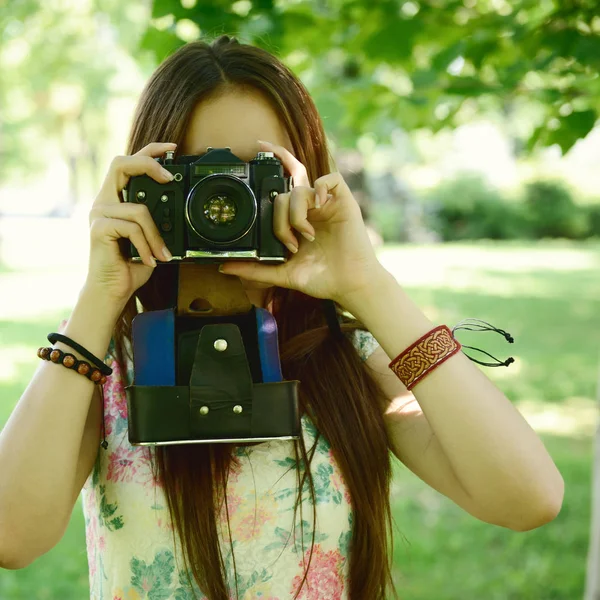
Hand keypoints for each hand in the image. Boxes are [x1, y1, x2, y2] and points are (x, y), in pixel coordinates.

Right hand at [85, 142, 175, 302]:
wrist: (113, 289)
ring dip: (156, 235)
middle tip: (170, 179)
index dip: (149, 151)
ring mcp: (99, 213)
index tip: (172, 149)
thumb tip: (181, 208)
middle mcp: (104, 201)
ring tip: (161, 254)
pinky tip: (149, 260)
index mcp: (116, 198)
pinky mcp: (98, 228)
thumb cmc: (133, 264)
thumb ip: (158, 219)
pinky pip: (132, 228)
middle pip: (121, 163)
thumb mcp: (151, 237)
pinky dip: (147, 246)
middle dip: (148, 165)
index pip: (128, 163)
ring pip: (138, 209)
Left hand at [218, 140, 384, 304]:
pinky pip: (330, 179)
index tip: (257, 147)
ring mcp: (327, 203)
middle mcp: (311, 207)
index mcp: (298, 218)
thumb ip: (255, 269)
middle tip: (288, 242)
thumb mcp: (282, 272)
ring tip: (305, 237)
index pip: (283, 184)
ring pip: (301, 189)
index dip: (273, 161)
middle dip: (280, 218)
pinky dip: (321, 187)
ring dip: (296, 215)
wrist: (348, 285)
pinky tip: (320, 205)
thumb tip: (226, 267)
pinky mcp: (343, 202)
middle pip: (286, 190)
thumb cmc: (322, 278)